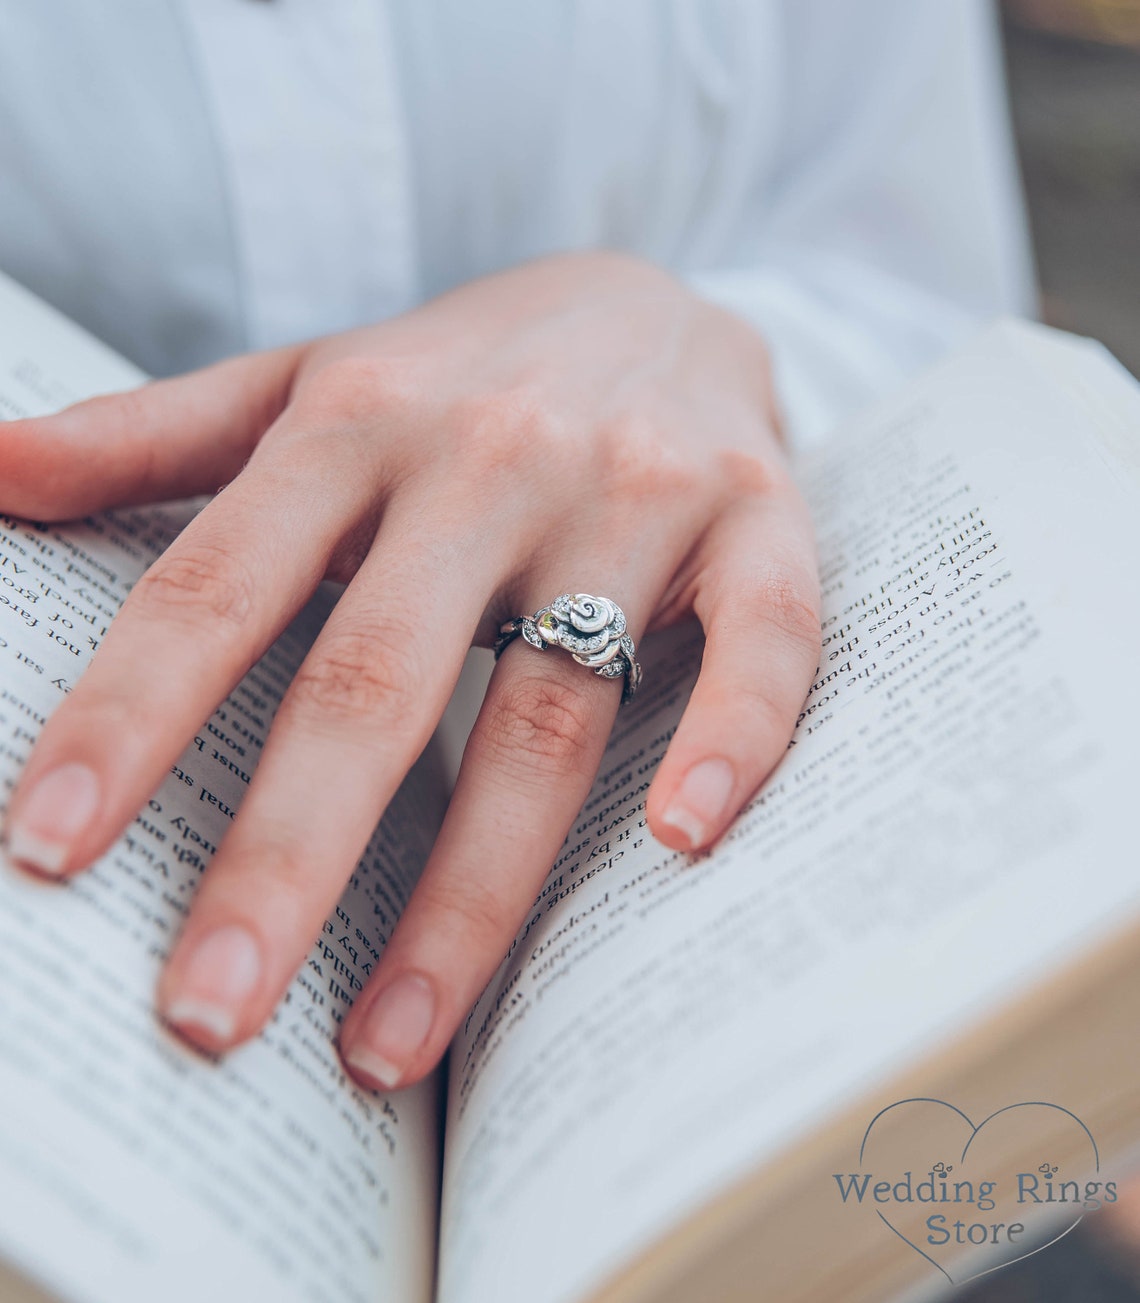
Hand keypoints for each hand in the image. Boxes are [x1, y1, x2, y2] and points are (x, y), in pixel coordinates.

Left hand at [0, 252, 820, 1088]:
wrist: (655, 291)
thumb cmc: (464, 366)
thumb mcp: (311, 372)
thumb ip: (160, 427)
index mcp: (359, 418)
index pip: (220, 582)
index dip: (128, 715)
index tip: (47, 852)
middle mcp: (494, 455)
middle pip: (378, 675)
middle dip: (286, 857)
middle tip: (210, 1018)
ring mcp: (635, 489)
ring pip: (554, 703)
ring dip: (472, 886)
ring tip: (388, 1039)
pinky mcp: (759, 516)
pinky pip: (760, 639)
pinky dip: (730, 737)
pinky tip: (679, 843)